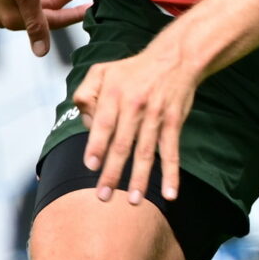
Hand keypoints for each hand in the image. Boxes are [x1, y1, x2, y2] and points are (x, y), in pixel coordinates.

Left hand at [73, 40, 200, 204]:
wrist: (175, 58)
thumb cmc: (132, 69)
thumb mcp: (102, 71)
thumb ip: (85, 92)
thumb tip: (83, 119)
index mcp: (114, 93)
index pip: (103, 123)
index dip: (97, 145)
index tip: (90, 165)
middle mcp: (135, 105)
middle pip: (122, 144)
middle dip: (112, 172)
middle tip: (102, 196)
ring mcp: (156, 115)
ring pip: (146, 152)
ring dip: (140, 178)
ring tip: (133, 200)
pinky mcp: (174, 122)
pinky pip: (172, 152)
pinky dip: (172, 174)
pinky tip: (171, 194)